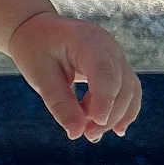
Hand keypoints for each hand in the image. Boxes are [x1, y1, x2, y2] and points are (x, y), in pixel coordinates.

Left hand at [8, 10, 140, 141]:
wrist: (36, 29)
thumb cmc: (35, 48)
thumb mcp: (39, 75)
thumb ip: (59, 103)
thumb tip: (77, 134)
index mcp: (86, 40)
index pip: (104, 71)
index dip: (104, 99)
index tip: (95, 123)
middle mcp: (108, 46)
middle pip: (120, 84)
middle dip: (108, 114)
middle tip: (87, 136)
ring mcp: (115, 55)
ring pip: (129, 90)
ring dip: (116, 116)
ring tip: (92, 135)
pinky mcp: (116, 67)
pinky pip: (128, 90)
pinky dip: (123, 110)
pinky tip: (115, 129)